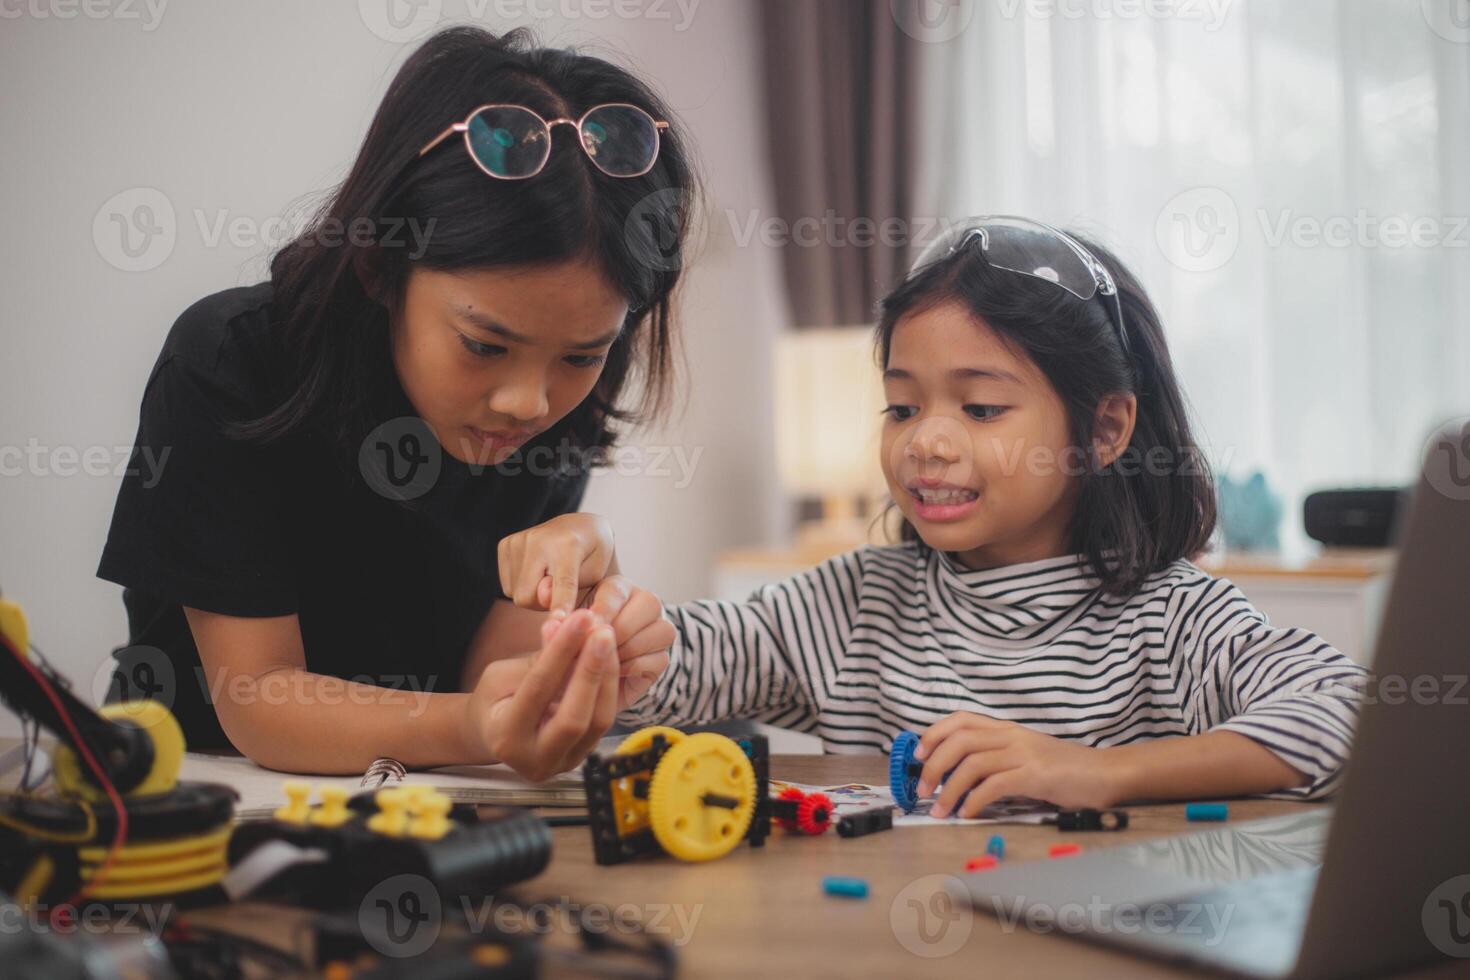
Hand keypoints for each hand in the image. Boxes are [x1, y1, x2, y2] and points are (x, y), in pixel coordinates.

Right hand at [462, 609, 618, 780]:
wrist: (493, 734)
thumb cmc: (493, 700)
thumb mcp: (502, 675)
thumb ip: (537, 659)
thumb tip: (564, 626)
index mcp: (506, 738)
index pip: (539, 689)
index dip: (561, 651)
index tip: (578, 619)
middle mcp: (536, 760)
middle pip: (575, 717)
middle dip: (592, 669)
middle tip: (602, 630)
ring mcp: (563, 763)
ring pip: (598, 721)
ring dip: (607, 675)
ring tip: (606, 637)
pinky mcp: (584, 755)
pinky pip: (603, 720)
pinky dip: (609, 686)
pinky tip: (608, 657)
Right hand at [497, 513, 615, 615]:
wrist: (580, 526)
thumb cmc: (594, 554)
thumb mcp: (599, 572)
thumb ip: (575, 588)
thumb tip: (542, 597)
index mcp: (569, 544)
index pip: (563, 582)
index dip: (561, 604)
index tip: (559, 622)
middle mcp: (539, 538)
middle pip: (528, 597)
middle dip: (543, 604)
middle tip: (560, 592)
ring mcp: (518, 540)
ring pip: (516, 594)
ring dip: (534, 595)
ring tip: (550, 578)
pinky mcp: (505, 544)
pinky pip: (508, 586)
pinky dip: (523, 586)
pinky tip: (537, 571)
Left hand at [555, 574, 673, 709]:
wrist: (579, 684)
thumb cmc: (568, 648)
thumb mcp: (559, 629)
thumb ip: (554, 614)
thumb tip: (544, 595)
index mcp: (618, 588)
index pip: (616, 590)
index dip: (601, 609)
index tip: (585, 628)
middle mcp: (644, 603)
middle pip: (649, 603)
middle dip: (620, 628)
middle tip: (595, 647)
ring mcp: (658, 629)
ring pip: (660, 630)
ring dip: (629, 648)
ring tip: (602, 661)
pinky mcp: (662, 657)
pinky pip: (659, 658)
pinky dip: (635, 667)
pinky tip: (612, 674)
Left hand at [914, 712, 1120, 816]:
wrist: (1104, 774)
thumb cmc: (1063, 770)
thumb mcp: (1024, 755)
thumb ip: (995, 759)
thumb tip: (956, 777)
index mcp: (1006, 729)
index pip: (961, 720)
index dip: (933, 735)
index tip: (917, 756)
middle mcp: (1012, 736)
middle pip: (958, 740)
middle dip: (932, 766)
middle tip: (921, 790)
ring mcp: (1024, 753)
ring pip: (971, 764)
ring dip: (948, 789)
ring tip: (940, 810)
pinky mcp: (1036, 775)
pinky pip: (994, 785)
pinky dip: (974, 801)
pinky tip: (968, 814)